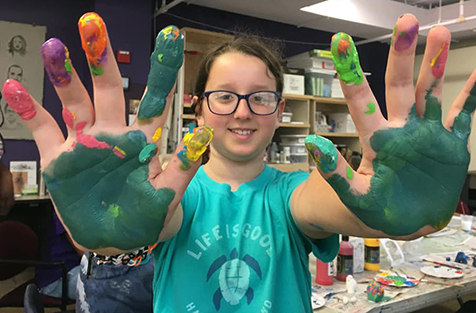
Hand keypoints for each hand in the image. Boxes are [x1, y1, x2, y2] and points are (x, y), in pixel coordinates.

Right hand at [1, 13, 211, 253]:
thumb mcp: (169, 193)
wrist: (118, 240)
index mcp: (142, 139)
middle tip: (93, 24)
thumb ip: (184, 165)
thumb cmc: (149, 215)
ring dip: (64, 77)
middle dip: (101, 59)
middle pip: (108, 89)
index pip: (154, 99)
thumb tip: (203, 132)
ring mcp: (84, 143)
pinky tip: (12, 86)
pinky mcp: (59, 159)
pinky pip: (42, 129)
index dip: (162, 70)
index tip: (169, 39)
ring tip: (53, 48)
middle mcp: (112, 133)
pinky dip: (28, 110)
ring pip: (74, 102)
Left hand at [306, 15, 475, 236]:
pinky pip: (463, 115)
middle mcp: (402, 129)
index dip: (351, 74)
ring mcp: (427, 134)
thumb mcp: (355, 197)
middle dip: (402, 56)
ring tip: (440, 34)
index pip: (362, 101)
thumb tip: (313, 144)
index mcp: (378, 140)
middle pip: (400, 86)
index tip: (340, 43)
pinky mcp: (451, 144)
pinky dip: (473, 96)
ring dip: (436, 66)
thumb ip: (336, 174)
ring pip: (432, 92)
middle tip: (406, 23)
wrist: (408, 222)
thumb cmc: (378, 211)